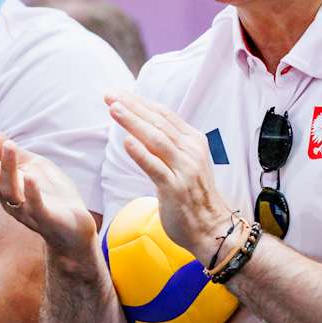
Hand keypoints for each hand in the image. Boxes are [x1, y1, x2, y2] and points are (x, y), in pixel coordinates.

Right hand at [0, 126, 97, 254]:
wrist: (74, 229)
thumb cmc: (49, 193)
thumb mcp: (29, 166)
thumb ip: (7, 150)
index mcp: (5, 186)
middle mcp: (10, 200)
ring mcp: (27, 211)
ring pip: (11, 191)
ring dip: (8, 168)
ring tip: (9, 146)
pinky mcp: (46, 219)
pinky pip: (37, 207)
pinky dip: (32, 193)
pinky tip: (30, 178)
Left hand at [105, 92, 230, 262]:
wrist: (211, 228)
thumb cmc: (193, 196)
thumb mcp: (185, 162)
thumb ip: (169, 145)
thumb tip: (143, 126)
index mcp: (193, 141)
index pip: (164, 115)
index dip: (141, 102)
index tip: (119, 94)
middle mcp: (191, 151)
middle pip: (158, 123)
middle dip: (132, 107)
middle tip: (110, 95)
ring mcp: (185, 169)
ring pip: (156, 140)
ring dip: (134, 123)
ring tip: (114, 110)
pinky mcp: (176, 189)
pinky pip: (156, 168)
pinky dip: (141, 153)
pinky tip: (127, 142)